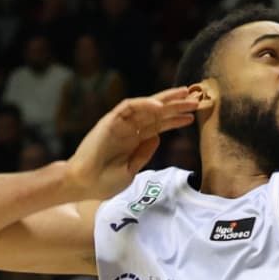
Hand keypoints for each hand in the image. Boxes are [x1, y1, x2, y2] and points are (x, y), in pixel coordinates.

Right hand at [63, 87, 198, 200]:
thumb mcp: (131, 170)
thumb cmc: (104, 182)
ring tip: (185, 95)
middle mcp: (129, 129)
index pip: (159, 125)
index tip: (193, 116)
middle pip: (157, 113)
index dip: (176, 120)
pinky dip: (144, 104)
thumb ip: (144, 153)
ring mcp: (120, 123)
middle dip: (177, 106)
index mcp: (135, 140)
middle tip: (196, 100)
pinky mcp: (110, 120)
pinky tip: (160, 106)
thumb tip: (159, 137)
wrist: (81, 184)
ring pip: (147, 106)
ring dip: (166, 100)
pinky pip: (129, 107)